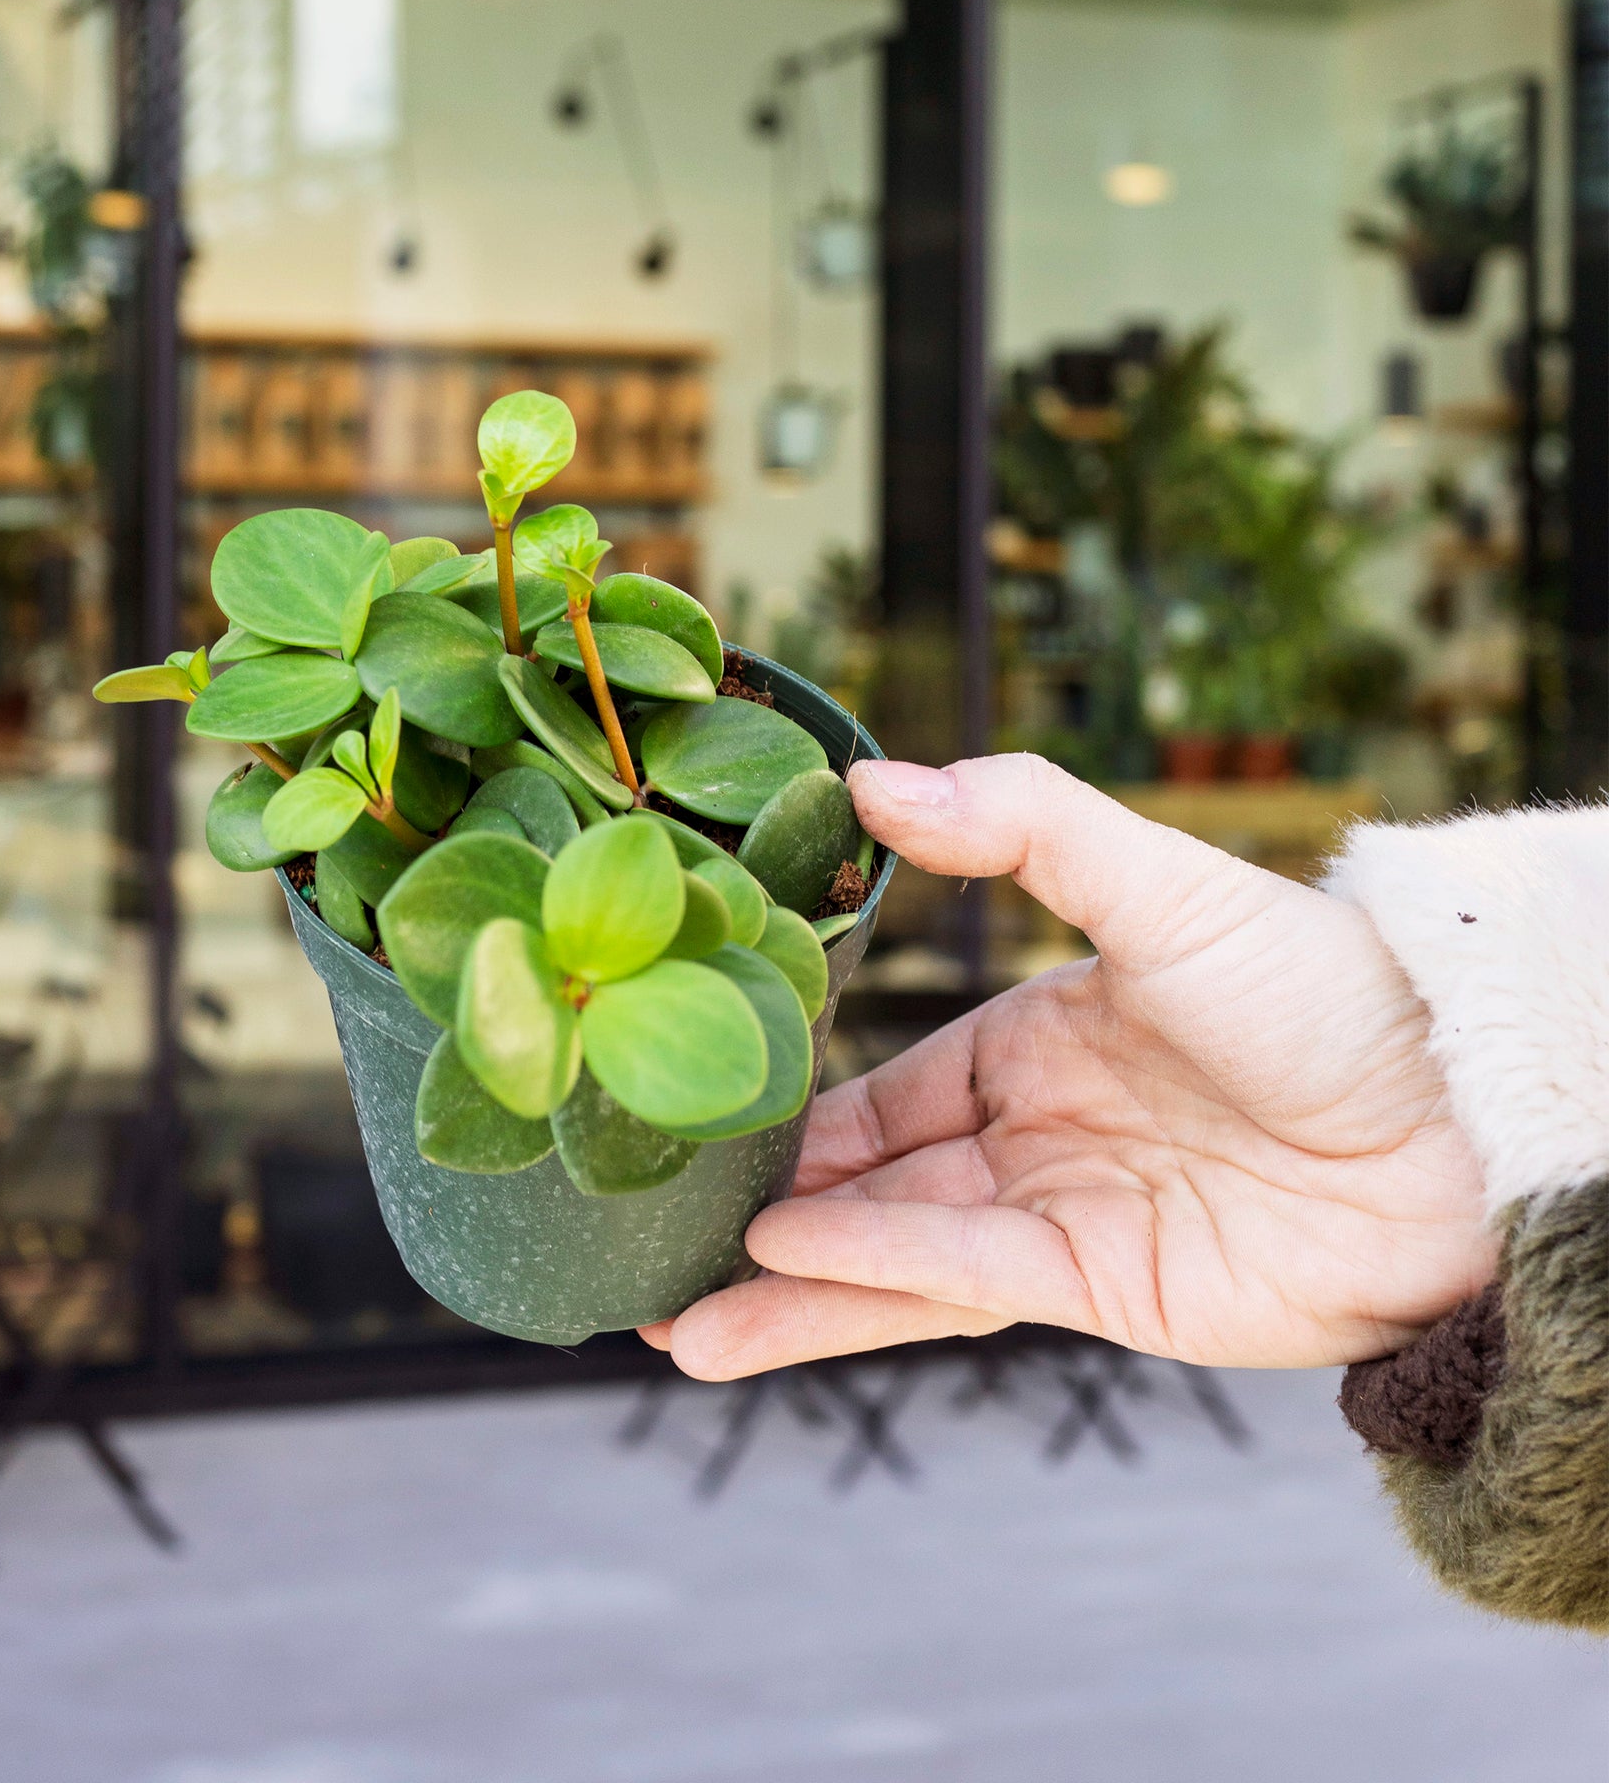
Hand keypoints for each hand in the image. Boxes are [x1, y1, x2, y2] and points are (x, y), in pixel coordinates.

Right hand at [641, 754, 1495, 1380]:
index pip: (880, 1085)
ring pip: (892, 1260)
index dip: (787, 1105)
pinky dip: (865, 1280)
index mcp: (1031, 1043)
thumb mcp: (1155, 881)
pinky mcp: (1105, 1289)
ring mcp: (1062, 1218)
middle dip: (757, 1211)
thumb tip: (870, 780)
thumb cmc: (1316, 983)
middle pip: (866, 1184)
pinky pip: (962, 1281)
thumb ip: (1017, 827)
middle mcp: (1031, 1138)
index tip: (690, 1105)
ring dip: (783, 1292)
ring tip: (666, 1317)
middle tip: (642, 1228)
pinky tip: (773, 1272)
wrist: (1456, 1110)